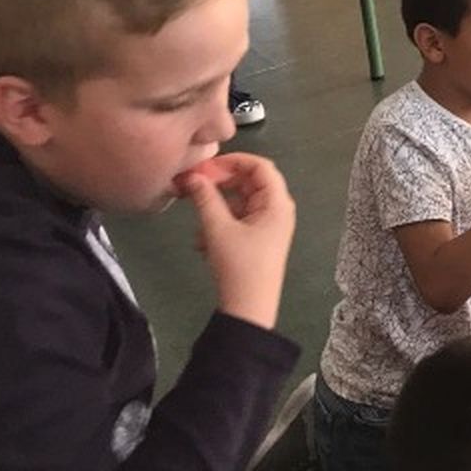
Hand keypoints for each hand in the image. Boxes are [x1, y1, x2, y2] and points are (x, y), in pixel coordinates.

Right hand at [176, 153, 295, 328]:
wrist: (248, 309)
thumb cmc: (239, 266)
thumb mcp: (218, 229)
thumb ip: (205, 198)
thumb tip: (193, 177)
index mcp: (277, 203)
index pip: (260, 166)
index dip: (233, 161)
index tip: (206, 165)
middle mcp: (277, 210)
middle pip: (249, 182)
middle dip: (220, 185)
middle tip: (194, 187)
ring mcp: (268, 225)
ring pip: (239, 203)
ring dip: (216, 209)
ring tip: (198, 225)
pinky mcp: (257, 239)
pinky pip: (238, 220)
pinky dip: (220, 225)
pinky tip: (204, 243)